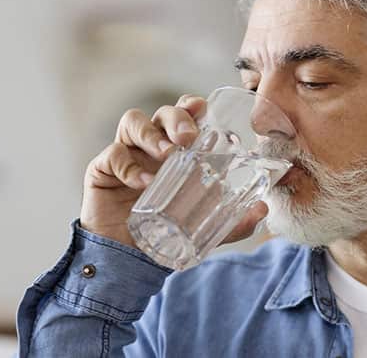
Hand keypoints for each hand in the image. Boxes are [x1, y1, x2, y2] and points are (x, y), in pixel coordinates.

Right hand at [79, 94, 269, 248]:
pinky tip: (143, 183)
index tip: (202, 108)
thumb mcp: (205, 227)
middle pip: (161, 113)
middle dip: (176, 117)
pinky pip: (113, 155)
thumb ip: (233, 222)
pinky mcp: (102, 169)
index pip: (183, 115)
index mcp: (175, 149)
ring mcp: (125, 154)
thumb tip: (264, 210)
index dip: (191, 106)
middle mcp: (150, 145)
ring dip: (151, 134)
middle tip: (188, 137)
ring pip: (133, 122)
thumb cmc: (166, 232)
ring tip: (166, 155)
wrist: (129, 259)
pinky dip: (129, 165)